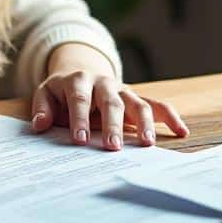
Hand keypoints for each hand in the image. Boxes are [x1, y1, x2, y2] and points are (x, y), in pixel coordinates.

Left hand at [30, 65, 188, 149]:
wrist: (80, 75)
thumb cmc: (61, 93)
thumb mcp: (46, 95)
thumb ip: (43, 109)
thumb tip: (40, 125)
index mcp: (79, 81)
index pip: (80, 99)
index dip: (79, 119)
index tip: (79, 140)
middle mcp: (105, 83)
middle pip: (112, 102)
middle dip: (112, 125)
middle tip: (112, 147)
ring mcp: (124, 91)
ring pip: (138, 103)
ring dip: (144, 124)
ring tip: (147, 145)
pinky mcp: (137, 99)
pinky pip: (158, 105)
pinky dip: (171, 117)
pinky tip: (181, 132)